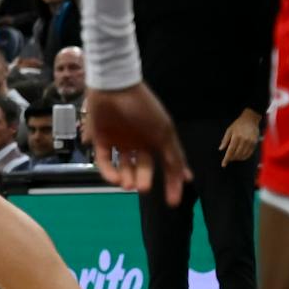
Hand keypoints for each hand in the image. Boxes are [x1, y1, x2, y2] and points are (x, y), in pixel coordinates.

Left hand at [85, 82, 189, 202]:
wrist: (114, 87)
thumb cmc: (143, 109)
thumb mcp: (164, 133)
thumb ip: (173, 156)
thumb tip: (187, 179)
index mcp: (157, 139)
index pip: (167, 165)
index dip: (171, 183)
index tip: (172, 202)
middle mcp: (139, 142)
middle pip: (143, 168)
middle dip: (143, 179)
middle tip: (142, 188)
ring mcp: (119, 140)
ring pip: (123, 167)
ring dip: (126, 178)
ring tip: (127, 184)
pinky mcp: (101, 138)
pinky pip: (104, 160)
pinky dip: (108, 171)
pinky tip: (114, 178)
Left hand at [220, 111, 261, 165]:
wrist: (250, 120)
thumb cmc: (238, 124)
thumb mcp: (229, 130)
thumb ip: (225, 140)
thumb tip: (220, 149)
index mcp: (236, 137)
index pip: (230, 151)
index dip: (226, 159)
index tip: (223, 164)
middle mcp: (244, 140)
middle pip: (237, 154)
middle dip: (232, 158)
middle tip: (228, 159)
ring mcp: (250, 142)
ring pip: (244, 155)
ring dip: (238, 158)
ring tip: (234, 158)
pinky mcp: (255, 143)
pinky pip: (250, 153)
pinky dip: (245, 157)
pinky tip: (241, 157)